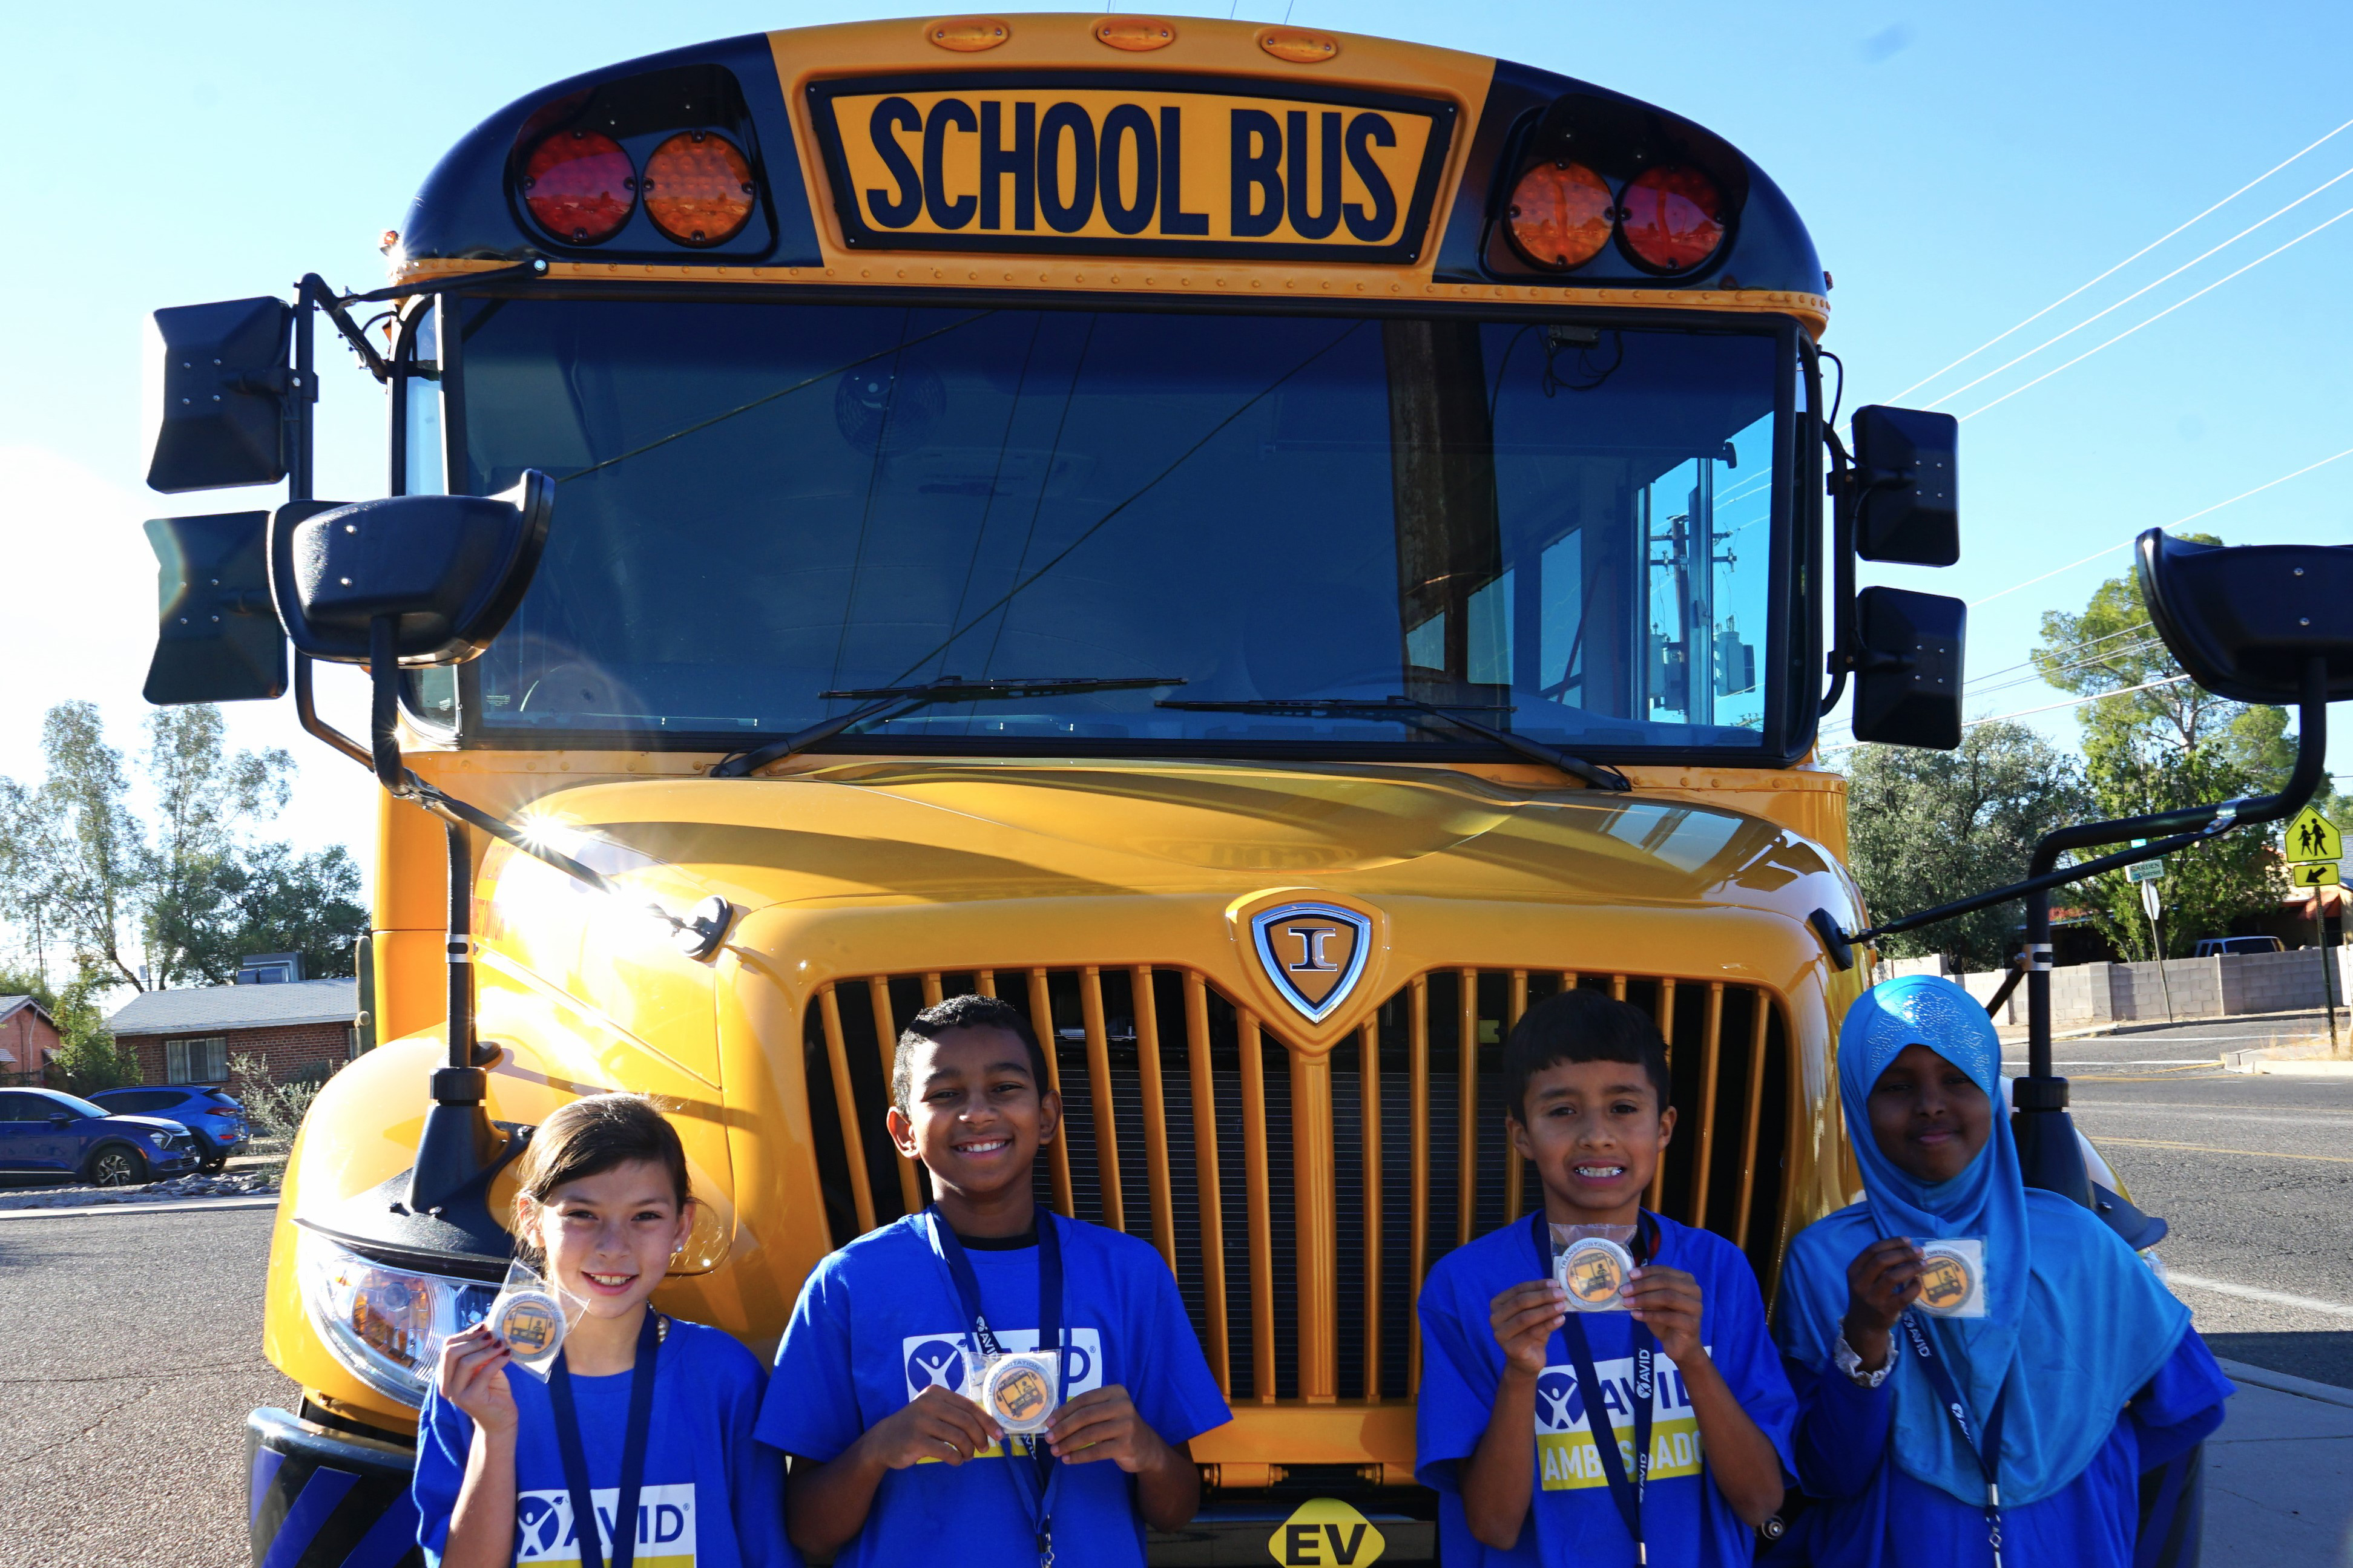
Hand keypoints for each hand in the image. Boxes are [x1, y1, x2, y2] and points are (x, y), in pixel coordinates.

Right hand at [437, 1325, 516, 1438]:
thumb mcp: (483, 1367)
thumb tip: (488, 1328)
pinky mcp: (471, 1399)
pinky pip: (484, 1373)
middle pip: (451, 1353)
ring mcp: (456, 1393)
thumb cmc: (492, 1390)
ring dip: (487, 1350)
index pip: (447, 1347)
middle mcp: (445, 1384)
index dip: (466, 1334)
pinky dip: (497, 1360)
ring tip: (503, 1344)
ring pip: (466, 1362)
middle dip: (474, 1340)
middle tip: (493, 1334)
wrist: (499, 1420)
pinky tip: (508, 1354)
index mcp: (445, 1374)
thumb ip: (479, 1352)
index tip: (484, 1325)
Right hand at [864, 1385, 1001, 1468]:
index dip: (987, 1421)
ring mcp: (921, 1421)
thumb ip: (955, 1414)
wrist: (883, 1441)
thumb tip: (988, 1426)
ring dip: (968, 1450)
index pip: (969, 1406)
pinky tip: (956, 1461)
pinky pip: (946, 1451)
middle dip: (980, 1437)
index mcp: (936, 1393)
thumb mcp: (933, 1412)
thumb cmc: (915, 1426)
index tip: (999, 1435)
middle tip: (984, 1449)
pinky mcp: (916, 1440)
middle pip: (966, 1421)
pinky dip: (956, 1458)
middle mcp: (928, 1403)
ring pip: (958, 1437)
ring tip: (967, 1457)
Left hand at [1045, 1385, 1167, 1471]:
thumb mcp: (1106, 1412)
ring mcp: (1126, 1425)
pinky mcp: (1126, 1445)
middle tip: (1049, 1439)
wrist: (1146, 1447)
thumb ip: (1087, 1411)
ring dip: (1068, 1444)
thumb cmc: (1118, 1426)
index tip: (1049, 1423)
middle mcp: (1123, 1405)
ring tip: (1055, 1451)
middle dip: (1063, 1428)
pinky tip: (1068, 1459)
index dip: (1064, 1411)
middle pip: (1085, 1416)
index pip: (1084, 1400)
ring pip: (1089, 1434)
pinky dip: (1079, 1456)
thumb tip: (1054, 1421)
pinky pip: (1097, 1451)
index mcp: (1115, 1392)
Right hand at [1489, 1280, 1567, 1375]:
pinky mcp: (1511, 1348)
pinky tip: (1561, 1320)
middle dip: (1543, 1296)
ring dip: (1547, 1310)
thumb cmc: (1529, 1333)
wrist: (1524, 1363)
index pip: (1518, 1290)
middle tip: (1561, 1294)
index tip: (1555, 1283)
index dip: (1537, 1285)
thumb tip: (1558, 1289)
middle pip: (1521, 1302)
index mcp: (1497, 1305)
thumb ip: (1541, 1303)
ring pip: (1526, 1318)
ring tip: (1562, 1306)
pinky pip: (1532, 1333)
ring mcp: (1500, 1334)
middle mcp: (1494, 1318)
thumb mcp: (1534, 1315)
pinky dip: (1548, 1325)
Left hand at [1622, 1265, 1704, 1365]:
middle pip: (1666, 1282)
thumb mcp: (1654, 1302)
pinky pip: (1668, 1317)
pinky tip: (1635, 1315)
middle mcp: (1694, 1290)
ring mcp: (1695, 1307)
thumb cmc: (1665, 1320)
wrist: (1680, 1345)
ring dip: (1644, 1299)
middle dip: (1642, 1285)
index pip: (1664, 1270)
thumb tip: (1628, 1281)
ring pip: (1668, 1297)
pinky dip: (1649, 1315)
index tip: (1629, 1275)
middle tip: (1624, 1291)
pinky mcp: (1692, 1324)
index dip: (1646, 1272)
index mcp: (1686, 1280)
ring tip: (1626, 1303)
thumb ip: (1646, 1290)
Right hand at [1841, 1237, 1924, 1371]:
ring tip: (1923, 1264)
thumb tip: (1905, 1247)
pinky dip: (1915, 1286)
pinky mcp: (1886, 1310)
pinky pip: (1905, 1295)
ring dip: (1911, 1267)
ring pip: (1893, 1277)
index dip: (1892, 1242)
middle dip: (1903, 1253)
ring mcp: (1873, 1298)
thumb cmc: (1867, 1295)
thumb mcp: (1863, 1278)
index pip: (1872, 1250)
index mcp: (1853, 1271)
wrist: (1864, 1324)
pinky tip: (1919, 1281)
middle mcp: (1860, 1284)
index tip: (1908, 1240)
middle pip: (1882, 1261)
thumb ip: (1877, 1264)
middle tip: (1918, 1251)